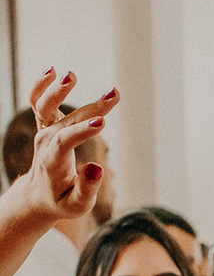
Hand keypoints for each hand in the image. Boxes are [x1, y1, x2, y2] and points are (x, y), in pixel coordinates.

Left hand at [20, 69, 118, 224]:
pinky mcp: (44, 125)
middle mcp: (46, 143)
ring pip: (45, 106)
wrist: (38, 195)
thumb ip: (87, 188)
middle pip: (67, 121)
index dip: (83, 131)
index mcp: (53, 162)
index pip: (65, 142)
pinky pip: (37, 101)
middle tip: (114, 94)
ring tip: (71, 75)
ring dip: (58, 89)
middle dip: (92, 108)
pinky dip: (41, 85)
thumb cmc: (62, 200)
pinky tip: (53, 71)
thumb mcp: (77, 205)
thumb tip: (97, 167)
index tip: (103, 122)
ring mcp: (43, 131)